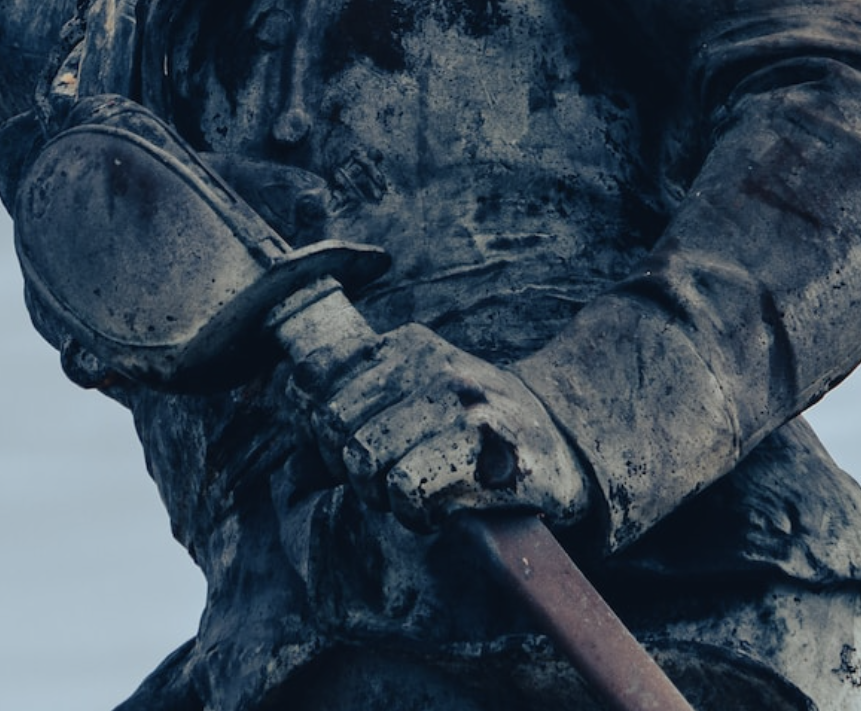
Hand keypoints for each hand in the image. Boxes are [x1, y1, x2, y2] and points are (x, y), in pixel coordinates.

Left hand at [296, 322, 589, 532]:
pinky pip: (406, 493)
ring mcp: (461, 406)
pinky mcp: (483, 451)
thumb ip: (354, 400)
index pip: (320, 388)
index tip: (356, 454)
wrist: (567, 450)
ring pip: (366, 463)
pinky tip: (441, 508)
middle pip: (337, 429)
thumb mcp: (418, 393)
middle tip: (392, 481)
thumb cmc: (477, 430)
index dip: (326, 435)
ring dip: (385, 496)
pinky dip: (414, 515)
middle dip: (353, 469)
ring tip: (420, 493)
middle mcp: (434, 367)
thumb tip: (292, 432)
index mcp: (411, 345)